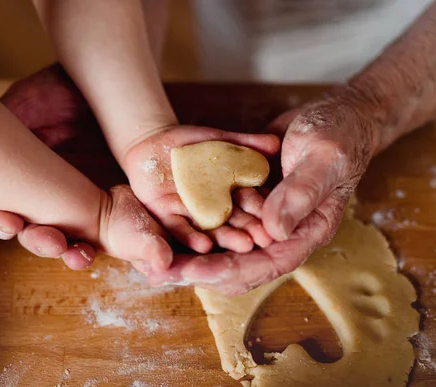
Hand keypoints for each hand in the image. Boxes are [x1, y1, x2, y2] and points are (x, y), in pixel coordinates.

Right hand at [0, 64, 171, 273]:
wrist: (99, 84)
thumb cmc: (56, 91)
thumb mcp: (24, 105)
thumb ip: (0, 129)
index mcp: (19, 182)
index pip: (6, 213)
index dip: (4, 223)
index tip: (9, 223)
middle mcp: (46, 198)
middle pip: (38, 234)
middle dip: (43, 243)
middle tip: (53, 242)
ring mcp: (79, 203)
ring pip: (72, 240)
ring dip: (73, 252)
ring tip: (81, 255)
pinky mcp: (110, 205)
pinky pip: (108, 231)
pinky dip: (108, 243)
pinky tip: (110, 248)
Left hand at [121, 125, 280, 253]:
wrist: (156, 139)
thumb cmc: (195, 141)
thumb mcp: (226, 141)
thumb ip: (248, 144)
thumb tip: (274, 143)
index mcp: (233, 197)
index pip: (255, 209)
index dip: (267, 218)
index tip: (279, 228)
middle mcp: (216, 212)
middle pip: (236, 225)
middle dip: (249, 233)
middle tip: (264, 241)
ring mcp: (193, 216)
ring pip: (212, 230)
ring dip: (226, 239)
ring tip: (243, 246)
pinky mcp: (167, 216)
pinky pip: (180, 229)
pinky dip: (192, 237)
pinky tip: (204, 246)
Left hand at [146, 87, 380, 294]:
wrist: (334, 115)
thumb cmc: (338, 134)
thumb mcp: (323, 157)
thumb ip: (300, 192)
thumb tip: (272, 231)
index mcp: (308, 229)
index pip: (269, 262)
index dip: (232, 269)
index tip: (197, 272)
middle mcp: (284, 232)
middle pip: (242, 264)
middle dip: (203, 271)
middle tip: (165, 273)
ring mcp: (265, 218)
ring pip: (228, 248)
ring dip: (195, 257)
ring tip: (158, 264)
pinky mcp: (251, 203)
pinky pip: (223, 222)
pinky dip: (199, 230)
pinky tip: (171, 234)